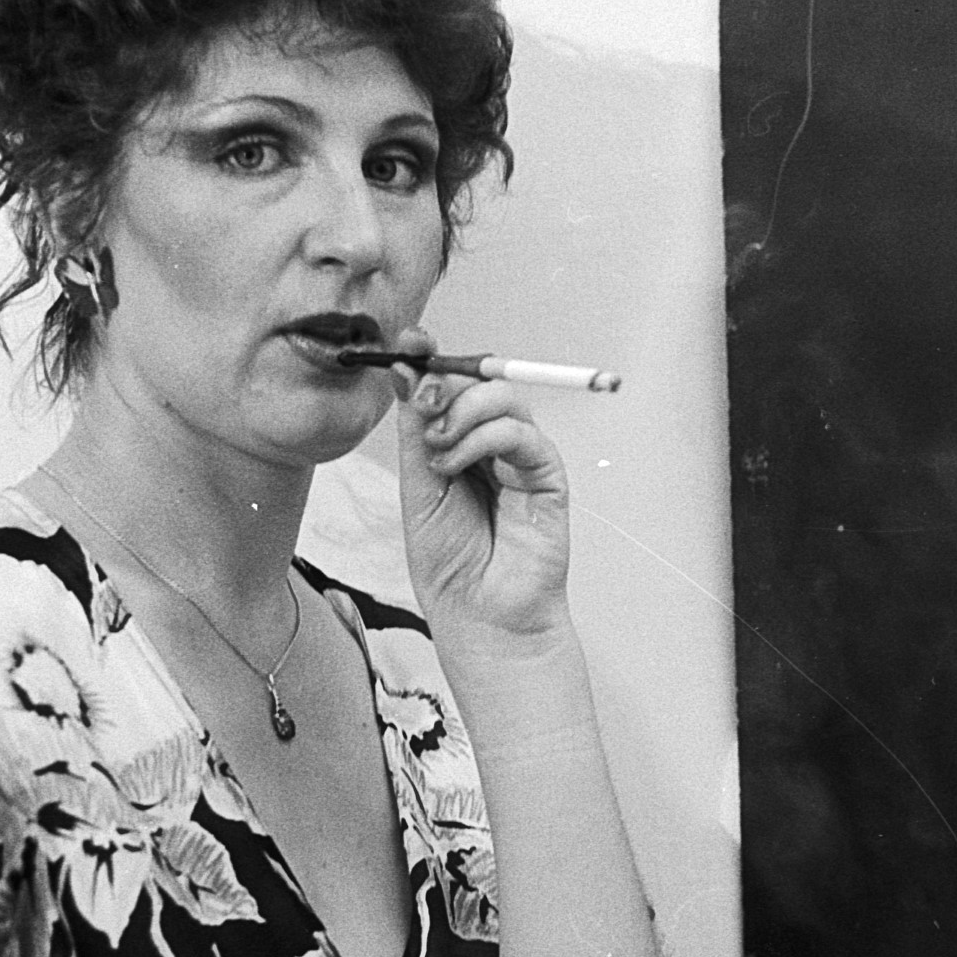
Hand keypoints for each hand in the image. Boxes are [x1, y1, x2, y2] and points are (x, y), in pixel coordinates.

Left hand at [389, 328, 571, 637]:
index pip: (453, 385)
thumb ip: (417, 431)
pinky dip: (486, 438)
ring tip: (439, 452)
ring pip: (504, 397)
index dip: (434, 358)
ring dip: (464, 412)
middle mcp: (493, 445)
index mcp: (460, 443)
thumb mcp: (417, 485)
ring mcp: (522, 458)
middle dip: (448, 383)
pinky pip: (522, 433)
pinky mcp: (547, 476)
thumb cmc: (450, 562)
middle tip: (424, 406)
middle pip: (481, 381)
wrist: (480, 615)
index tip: (410, 341)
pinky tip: (458, 465)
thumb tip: (408, 373)